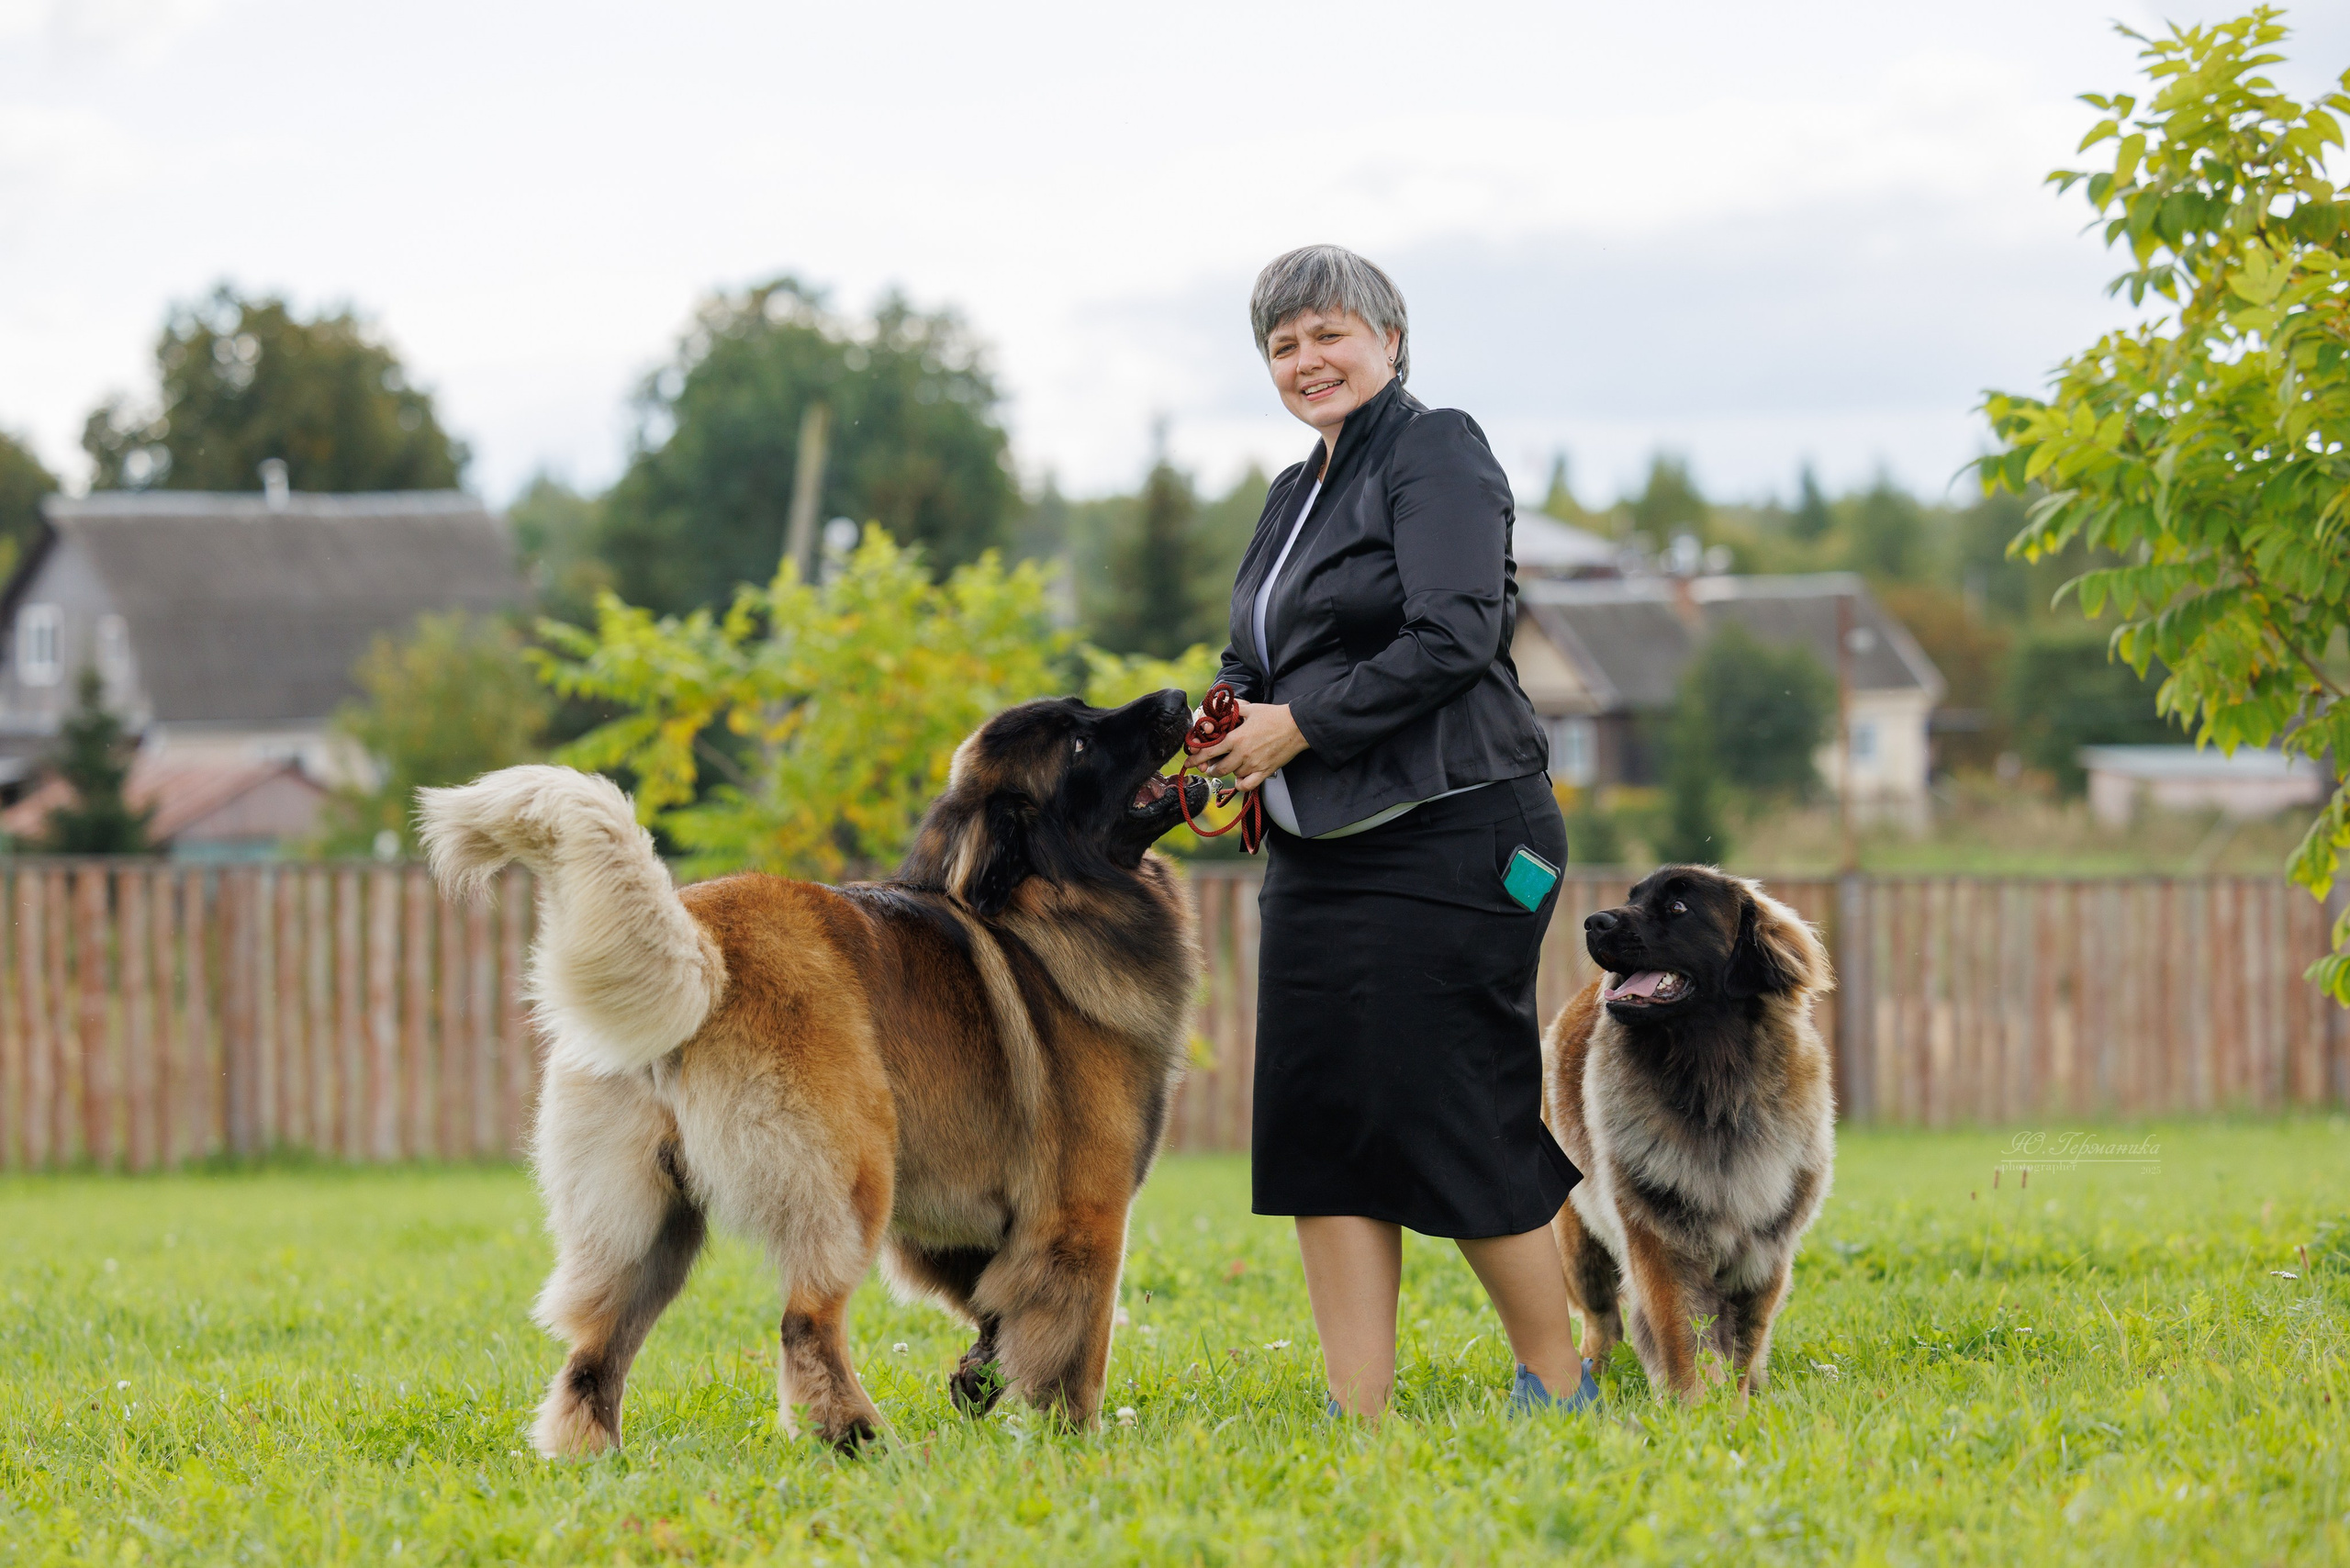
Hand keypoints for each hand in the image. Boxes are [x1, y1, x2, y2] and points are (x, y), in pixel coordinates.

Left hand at [1187, 700, 1307, 791]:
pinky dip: (1241, 783)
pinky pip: (1247, 784)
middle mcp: (1243, 753)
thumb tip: (1222, 710)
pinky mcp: (1265, 771)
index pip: (1210, 751)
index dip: (1196, 758)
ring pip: (1233, 775)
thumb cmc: (1274, 716)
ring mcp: (1254, 764)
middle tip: (1209, 766)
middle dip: (1210, 768)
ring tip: (1230, 765)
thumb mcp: (1251, 709)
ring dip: (1228, 772)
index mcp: (1236, 737)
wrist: (1296, 726)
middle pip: (1218, 768)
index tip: (1189, 763)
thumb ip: (1233, 711)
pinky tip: (1240, 778)